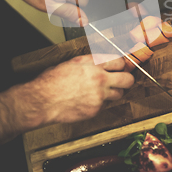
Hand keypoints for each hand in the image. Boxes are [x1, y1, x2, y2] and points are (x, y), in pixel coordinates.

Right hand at [0, 55, 133, 143]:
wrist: (43, 100)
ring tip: (103, 92)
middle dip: (127, 79)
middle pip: (128, 79)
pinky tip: (88, 100)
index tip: (121, 67)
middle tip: (123, 80)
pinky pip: (105, 105)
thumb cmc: (53, 80)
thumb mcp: (73, 63)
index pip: (120, 61)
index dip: (122, 64)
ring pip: (119, 94)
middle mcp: (100, 78)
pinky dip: (100, 104)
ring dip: (114, 93)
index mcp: (94, 64)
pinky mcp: (96, 109)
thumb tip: (103, 61)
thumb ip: (91, 62)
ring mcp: (99, 95)